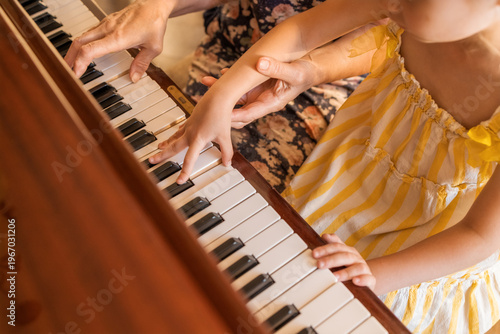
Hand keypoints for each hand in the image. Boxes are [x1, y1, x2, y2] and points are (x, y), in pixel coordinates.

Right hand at [64, 0, 170, 80]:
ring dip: (75, 50)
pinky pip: (89, 33)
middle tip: (68, 70)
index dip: (80, 62)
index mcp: (118, 37)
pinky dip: (83, 43)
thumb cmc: (153, 22)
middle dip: (71, 57)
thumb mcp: (153, 48)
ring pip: (83, 36)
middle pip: (80, 42)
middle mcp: (108, 29)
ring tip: (72, 62)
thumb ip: (141, 64)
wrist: (154, 4)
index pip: (90, 49)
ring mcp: (106, 24)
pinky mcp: (107, 22)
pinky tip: (84, 50)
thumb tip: (134, 77)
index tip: (77, 73)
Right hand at [148, 92, 233, 183]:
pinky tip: (174, 134)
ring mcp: (189, 125)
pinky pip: (181, 129)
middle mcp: (190, 133)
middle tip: (152, 160)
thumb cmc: (221, 115)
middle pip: (174, 147)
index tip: (179, 181)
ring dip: (167, 144)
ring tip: (159, 148)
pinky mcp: (191, 118)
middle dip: (162, 155)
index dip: (184, 172)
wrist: (218, 97)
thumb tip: (227, 163)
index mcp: (198, 139)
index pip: (190, 160)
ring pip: (175, 137)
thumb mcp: (226, 137)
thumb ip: (226, 152)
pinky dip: (176, 134)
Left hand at [201, 56, 316, 128]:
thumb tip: (260, 63)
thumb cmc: (305, 73)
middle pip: (237, 110)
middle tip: (205, 101)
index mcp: (270, 104)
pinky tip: (220, 74)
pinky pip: (239, 87)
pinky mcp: (256, 85)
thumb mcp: (294, 71)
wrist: (311, 69)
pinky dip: (229, 82)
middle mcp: (261, 102)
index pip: (247, 114)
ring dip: (222, 93)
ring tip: (206, 82)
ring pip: (235, 98)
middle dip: (221, 107)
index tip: (217, 113)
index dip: (231, 115)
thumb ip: (277, 68)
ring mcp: (257, 94)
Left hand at [313, 234, 374, 289]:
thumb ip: (334, 245)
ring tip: (334, 276)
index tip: (314, 253)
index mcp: (348, 251)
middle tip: (319, 264)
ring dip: (345, 272)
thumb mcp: (341, 255)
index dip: (325, 249)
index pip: (337, 247)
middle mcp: (356, 258)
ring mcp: (364, 268)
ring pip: (357, 268)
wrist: (366, 277)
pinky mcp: (370, 280)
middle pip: (345, 256)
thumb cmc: (350, 266)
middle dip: (331, 260)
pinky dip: (362, 280)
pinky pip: (368, 279)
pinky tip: (355, 281)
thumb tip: (324, 235)